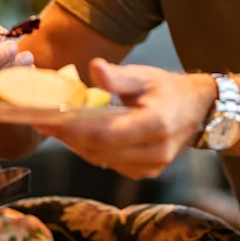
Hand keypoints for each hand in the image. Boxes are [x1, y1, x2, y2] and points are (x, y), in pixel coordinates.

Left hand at [34, 59, 216, 179]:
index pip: (105, 133)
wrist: (199, 111)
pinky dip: (90, 149)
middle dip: (67, 135)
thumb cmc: (169, 89)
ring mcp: (151, 166)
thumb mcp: (146, 76)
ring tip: (52, 125)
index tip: (46, 116)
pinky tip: (75, 135)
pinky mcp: (146, 172)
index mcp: (156, 125)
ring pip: (101, 159)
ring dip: (75, 143)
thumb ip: (118, 77)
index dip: (73, 127)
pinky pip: (109, 163)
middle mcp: (155, 152)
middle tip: (40, 120)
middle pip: (99, 149)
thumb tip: (93, 67)